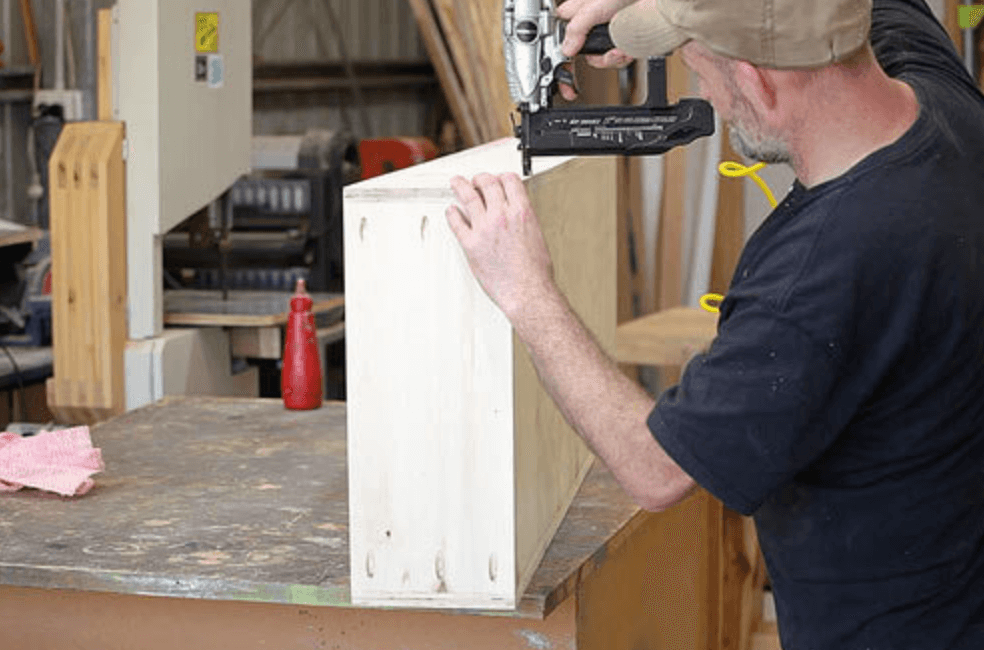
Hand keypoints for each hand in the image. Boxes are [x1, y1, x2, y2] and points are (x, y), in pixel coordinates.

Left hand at [446, 173, 555, 319]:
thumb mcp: (536, 235)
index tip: (497, 179)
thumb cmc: (534, 271)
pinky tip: (452, 211)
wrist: (527, 291)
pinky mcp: (470, 244)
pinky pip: (456, 223)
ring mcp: (484, 228)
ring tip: (456, 183)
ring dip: (460, 186)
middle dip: (480, 179)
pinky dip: (452, 214)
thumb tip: (514, 216)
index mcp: (522, 212)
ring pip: (468, 197)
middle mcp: (502, 215)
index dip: (501, 177)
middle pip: (487, 183)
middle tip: (475, 180)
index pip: (509, 180)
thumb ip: (522, 220)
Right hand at [556, 0, 636, 100]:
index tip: (562, 79)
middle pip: (584, 54)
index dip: (560, 59)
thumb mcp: (592, 7)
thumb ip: (575, 29)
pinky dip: (623, 56)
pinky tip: (626, 48)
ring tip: (618, 49)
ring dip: (611, 58)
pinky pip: (618, 58)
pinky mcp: (623, 39)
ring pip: (601, 59)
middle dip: (596, 59)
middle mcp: (591, 24)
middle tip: (594, 66)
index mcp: (576, 14)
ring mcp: (607, 33)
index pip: (560, 38)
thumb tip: (566, 49)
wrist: (655, 1)